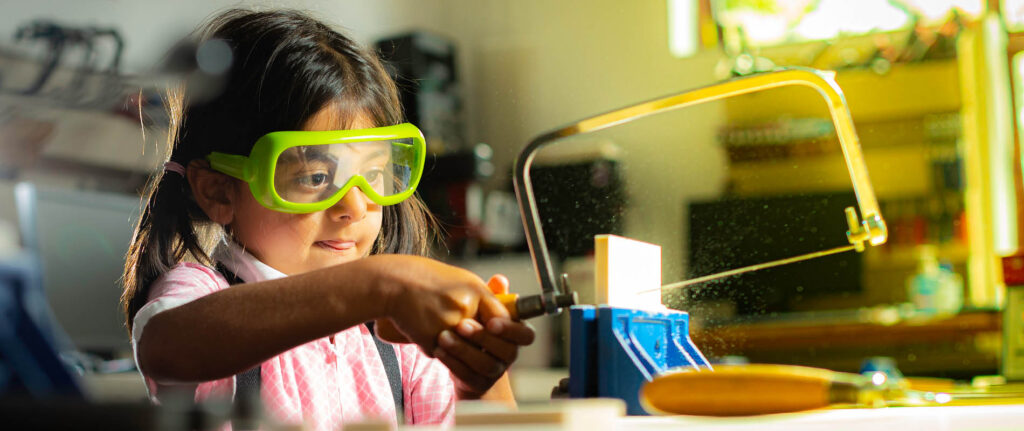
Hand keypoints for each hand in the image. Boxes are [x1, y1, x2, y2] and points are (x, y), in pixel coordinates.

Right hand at [368, 255, 507, 354]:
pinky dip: (431, 344)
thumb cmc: (427, 279)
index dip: (502, 332)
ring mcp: (447, 325)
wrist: (393, 282)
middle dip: (475, 344)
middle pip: (482, 340)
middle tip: (464, 338)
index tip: (494, 333)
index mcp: (476, 292)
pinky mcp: (430, 339)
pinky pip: (438, 352)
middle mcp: (465, 308)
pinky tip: (420, 327)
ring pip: (460, 350)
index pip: (502, 320)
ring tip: (436, 326)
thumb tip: (502, 318)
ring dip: (452, 347)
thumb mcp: (461, 281)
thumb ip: (484, 299)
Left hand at [433, 275, 535, 398]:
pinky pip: (467, 375)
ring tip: (443, 336)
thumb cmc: (478, 330)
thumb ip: (492, 296)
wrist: (467, 363)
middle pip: (506, 350)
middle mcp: (509, 355)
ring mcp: (495, 372)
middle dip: (482, 337)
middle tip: (461, 325)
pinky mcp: (478, 383)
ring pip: (485, 364)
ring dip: (463, 349)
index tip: (491, 321)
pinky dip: (452, 362)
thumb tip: (499, 280)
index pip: (526, 335)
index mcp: (516, 336)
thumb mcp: (484, 310)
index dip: (510, 329)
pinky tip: (438, 349)